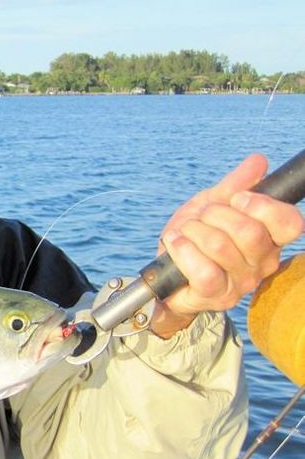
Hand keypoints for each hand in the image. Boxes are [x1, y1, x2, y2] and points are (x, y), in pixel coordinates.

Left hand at [150, 154, 303, 337]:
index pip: (291, 223)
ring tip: (184, 232)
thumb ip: (235, 185)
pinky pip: (203, 270)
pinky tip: (175, 242)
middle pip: (249, 232)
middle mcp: (263, 263)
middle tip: (201, 216)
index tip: (237, 198)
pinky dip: (183, 249)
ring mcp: (242, 282)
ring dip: (193, 230)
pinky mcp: (218, 295)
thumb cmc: (196, 237)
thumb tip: (258, 162)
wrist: (168, 271)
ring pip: (220, 247)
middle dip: (215, 214)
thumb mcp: (213, 204)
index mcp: (271, 238)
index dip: (263, 206)